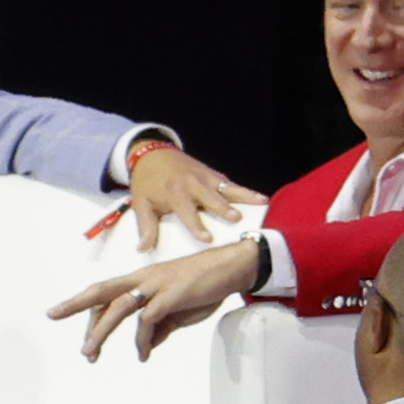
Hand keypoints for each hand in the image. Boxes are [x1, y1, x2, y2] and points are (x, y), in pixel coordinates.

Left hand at [49, 239, 263, 362]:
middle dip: (76, 303)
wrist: (231, 268)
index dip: (90, 310)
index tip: (78, 327)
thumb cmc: (204, 286)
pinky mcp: (171, 295)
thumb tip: (147, 345)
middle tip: (53, 314)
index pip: (107, 293)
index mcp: (141, 279)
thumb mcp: (177, 311)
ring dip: (101, 331)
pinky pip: (147, 320)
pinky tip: (143, 354)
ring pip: (118, 307)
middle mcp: (143, 279)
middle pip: (102, 290)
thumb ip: (160, 326)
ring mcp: (156, 285)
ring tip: (90, 352)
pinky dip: (142, 339)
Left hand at [118, 143, 265, 250]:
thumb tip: (143, 249)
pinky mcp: (213, 174)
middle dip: (224, 208)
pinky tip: (259, 198)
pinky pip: (229, 183)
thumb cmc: (147, 183)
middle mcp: (192, 184)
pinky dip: (244, 190)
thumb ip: (146, 227)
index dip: (196, 226)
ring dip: (244, 195)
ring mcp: (205, 177)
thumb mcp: (141, 204)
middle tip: (237, 219)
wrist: (152, 154)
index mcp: (174, 193)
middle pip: (211, 197)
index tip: (207, 239)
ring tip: (262, 202)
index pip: (187, 212)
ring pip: (227, 187)